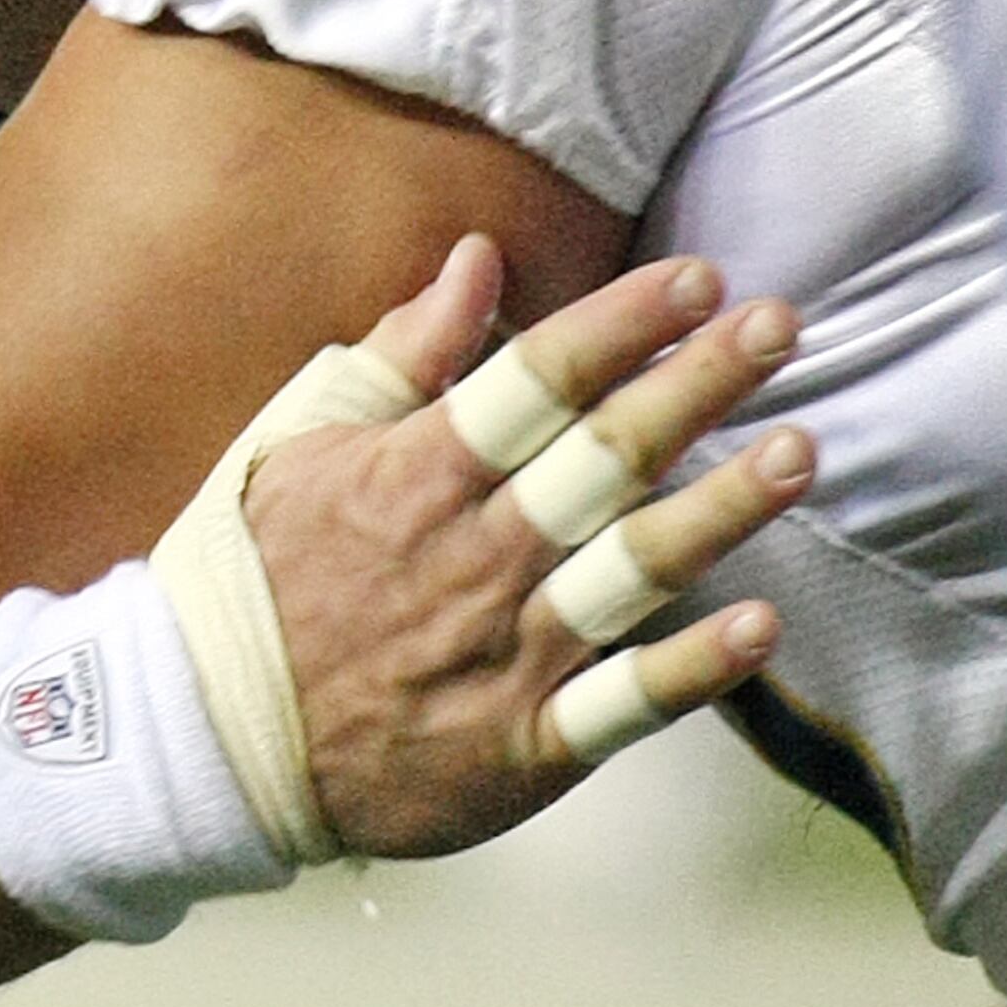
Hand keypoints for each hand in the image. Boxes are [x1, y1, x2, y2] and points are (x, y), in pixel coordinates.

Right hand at [248, 236, 809, 857]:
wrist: (206, 738)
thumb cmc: (254, 572)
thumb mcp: (302, 440)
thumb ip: (400, 351)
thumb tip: (478, 260)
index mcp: (414, 473)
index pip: (535, 380)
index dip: (621, 325)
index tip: (697, 278)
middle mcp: (471, 553)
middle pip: (603, 456)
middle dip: (697, 385)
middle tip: (780, 325)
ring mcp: (502, 651)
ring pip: (631, 569)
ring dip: (722, 508)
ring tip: (800, 452)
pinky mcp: (523, 746)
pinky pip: (622, 706)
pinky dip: (693, 670)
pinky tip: (761, 627)